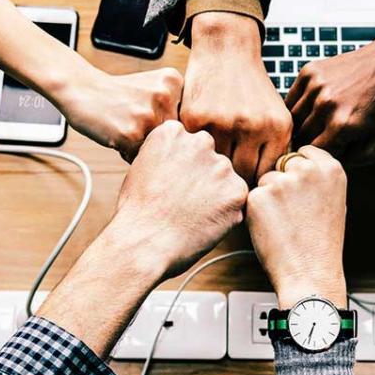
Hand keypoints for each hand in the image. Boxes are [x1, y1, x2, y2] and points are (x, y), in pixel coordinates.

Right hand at [58, 68, 182, 160]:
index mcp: (174, 81)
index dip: (167, 125)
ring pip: (159, 148)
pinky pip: (140, 157)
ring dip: (143, 146)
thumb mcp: (153, 87)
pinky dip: (128, 152)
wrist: (81, 89)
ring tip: (126, 128)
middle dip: (157, 137)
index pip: (187, 120)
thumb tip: (198, 145)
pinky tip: (117, 134)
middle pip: (175, 136)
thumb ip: (176, 107)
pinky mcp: (131, 133)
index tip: (148, 114)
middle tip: (135, 122)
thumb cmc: (118, 94)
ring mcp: (149, 115)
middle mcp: (165, 96)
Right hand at [107, 120, 249, 278]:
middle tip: (182, 202)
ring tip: (191, 215)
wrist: (144, 243)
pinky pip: (235, 200)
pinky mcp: (237, 191)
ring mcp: (221, 166)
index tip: (169, 184)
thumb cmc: (137, 211)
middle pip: (209, 159)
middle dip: (201, 178)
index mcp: (173, 132)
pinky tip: (203, 223)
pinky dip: (225, 213)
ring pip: (224, 179)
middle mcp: (200, 141)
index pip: (188, 145)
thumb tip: (183, 159)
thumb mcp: (142, 166)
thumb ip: (168, 154)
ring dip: (215, 195)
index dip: (180, 168)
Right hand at [181, 12, 291, 183]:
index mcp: (277, 128)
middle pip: (241, 176)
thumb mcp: (275, 115)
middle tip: (225, 182)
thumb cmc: (252, 88)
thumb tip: (266, 189)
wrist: (227, 49)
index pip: (265, 175)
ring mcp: (222, 122)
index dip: (255, 184)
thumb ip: (274, 150)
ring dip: (212, 168)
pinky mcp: (196, 118)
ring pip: (216, 166)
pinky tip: (196, 149)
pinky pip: (195, 150)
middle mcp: (252, 126)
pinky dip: (195, 152)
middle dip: (233, 181)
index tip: (245, 185)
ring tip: (210, 169)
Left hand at [246, 146, 347, 308]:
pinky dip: (257, 211)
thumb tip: (297, 162)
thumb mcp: (333, 200)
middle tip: (293, 212)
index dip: (298, 171)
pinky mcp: (259, 197)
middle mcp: (307, 170)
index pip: (304, 151)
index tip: (301, 189)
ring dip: (269, 197)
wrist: (310, 272)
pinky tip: (272, 229)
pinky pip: (252, 197)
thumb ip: (317, 177)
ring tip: (285, 223)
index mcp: (330, 168)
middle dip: (283, 182)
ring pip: (265, 180)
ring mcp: (282, 182)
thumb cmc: (321, 242)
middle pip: (282, 164)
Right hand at [286, 36, 374, 165]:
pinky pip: (291, 98)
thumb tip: (324, 164)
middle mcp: (326, 105)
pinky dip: (297, 106)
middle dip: (309, 141)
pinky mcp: (309, 72)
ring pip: (292, 118)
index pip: (313, 153)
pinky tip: (312, 108)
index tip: (324, 152)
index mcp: (342, 126)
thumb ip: (351, 161)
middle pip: (300, 137)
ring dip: (300, 125)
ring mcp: (316, 86)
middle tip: (320, 139)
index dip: (317, 156)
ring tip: (316, 125)